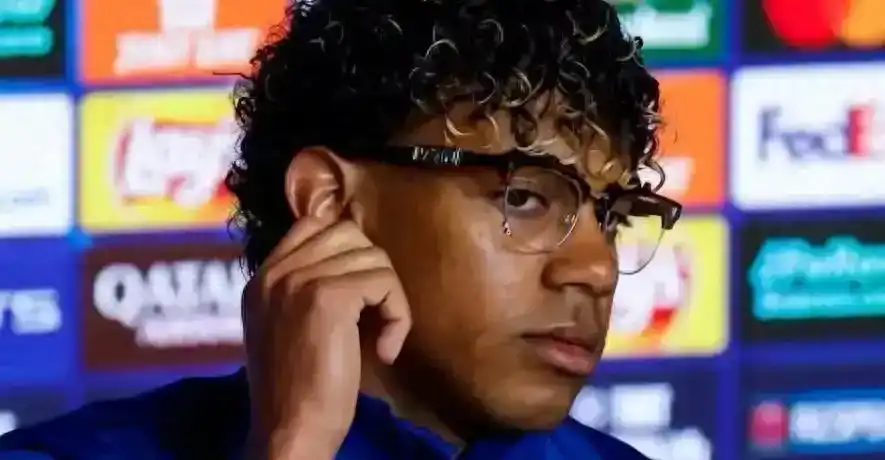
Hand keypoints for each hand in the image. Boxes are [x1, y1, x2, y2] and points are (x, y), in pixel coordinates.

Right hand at [243, 217, 411, 458]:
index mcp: (262, 278)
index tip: (362, 294)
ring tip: (380, 339)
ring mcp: (297, 280)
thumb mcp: (291, 327)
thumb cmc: (299, 391)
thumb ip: (307, 288)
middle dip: (374, 272)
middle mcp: (275, 272)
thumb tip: (358, 258)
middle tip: (375, 318)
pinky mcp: (327, 297)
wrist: (291, 431)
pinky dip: (397, 316)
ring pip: (372, 256)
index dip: (349, 250)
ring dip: (390, 299)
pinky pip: (384, 283)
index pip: (313, 224)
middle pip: (349, 233)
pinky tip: (384, 351)